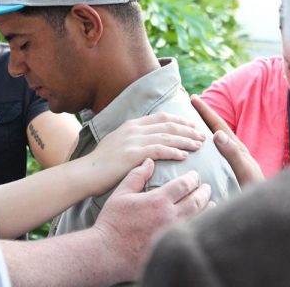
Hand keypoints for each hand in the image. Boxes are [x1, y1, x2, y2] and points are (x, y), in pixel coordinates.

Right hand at [79, 112, 205, 196]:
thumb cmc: (102, 163)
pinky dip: (174, 151)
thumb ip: (132, 139)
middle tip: (202, 136)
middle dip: (188, 129)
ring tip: (199, 146)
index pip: (162, 117)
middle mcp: (134, 129)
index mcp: (131, 124)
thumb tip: (147, 140)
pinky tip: (185, 156)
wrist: (87, 172)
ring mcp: (134, 140)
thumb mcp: (117, 143)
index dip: (180, 120)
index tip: (192, 126)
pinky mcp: (134, 153)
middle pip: (168, 125)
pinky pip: (160, 150)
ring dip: (186, 140)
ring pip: (167, 136)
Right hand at [93, 159, 212, 281]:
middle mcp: (169, 216)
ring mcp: (173, 233)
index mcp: (158, 200)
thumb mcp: (121, 193)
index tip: (194, 175)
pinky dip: (200, 224)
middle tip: (207, 186)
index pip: (183, 185)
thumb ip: (137, 175)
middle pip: (196, 201)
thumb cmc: (113, 221)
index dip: (192, 178)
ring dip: (207, 208)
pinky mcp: (172, 246)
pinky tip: (202, 222)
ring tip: (211, 202)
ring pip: (198, 218)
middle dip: (203, 191)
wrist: (108, 251)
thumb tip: (149, 161)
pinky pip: (193, 233)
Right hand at [191, 95, 263, 185]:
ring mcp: (232, 161)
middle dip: (203, 116)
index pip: (218, 125)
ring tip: (188, 123)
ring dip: (202, 130)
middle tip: (189, 104)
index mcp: (236, 149)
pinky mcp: (230, 170)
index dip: (206, 111)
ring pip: (215, 140)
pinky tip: (197, 149)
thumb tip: (217, 133)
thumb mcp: (244, 172)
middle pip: (216, 128)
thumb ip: (233, 154)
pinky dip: (203, 145)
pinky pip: (213, 152)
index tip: (194, 98)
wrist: (266, 208)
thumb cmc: (255, 191)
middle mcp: (234, 152)